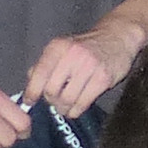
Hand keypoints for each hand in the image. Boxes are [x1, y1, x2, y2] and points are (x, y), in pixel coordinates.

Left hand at [24, 16, 147, 118]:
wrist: (118, 36)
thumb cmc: (87, 46)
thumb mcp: (63, 48)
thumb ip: (45, 63)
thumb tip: (30, 81)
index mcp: (57, 47)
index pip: (38, 74)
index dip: (31, 92)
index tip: (29, 101)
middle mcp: (71, 55)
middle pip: (51, 90)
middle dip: (51, 101)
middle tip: (55, 103)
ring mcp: (89, 67)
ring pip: (67, 99)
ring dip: (64, 108)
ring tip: (66, 108)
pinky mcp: (103, 78)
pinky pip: (83, 102)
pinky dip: (77, 110)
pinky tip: (76, 109)